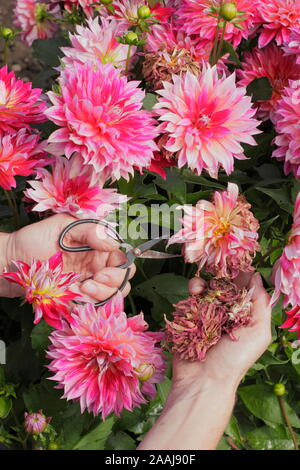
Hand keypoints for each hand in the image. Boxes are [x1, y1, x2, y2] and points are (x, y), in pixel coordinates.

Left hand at [1, 214, 134, 299]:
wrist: (11, 260)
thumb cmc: (35, 239)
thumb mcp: (63, 225)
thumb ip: (90, 230)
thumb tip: (113, 243)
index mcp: (98, 248)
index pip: (123, 259)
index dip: (120, 268)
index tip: (102, 272)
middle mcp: (97, 266)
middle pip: (122, 281)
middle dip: (112, 285)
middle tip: (90, 283)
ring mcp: (88, 284)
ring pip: (112, 297)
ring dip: (100, 296)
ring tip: (80, 290)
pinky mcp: (76, 299)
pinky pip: (93, 307)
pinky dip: (88, 305)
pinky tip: (73, 296)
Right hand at [172, 272, 271, 391]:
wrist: (204, 380)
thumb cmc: (235, 359)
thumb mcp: (258, 332)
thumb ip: (260, 303)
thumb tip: (256, 276)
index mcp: (245, 314)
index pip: (244, 287)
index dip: (241, 272)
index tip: (237, 259)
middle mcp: (226, 311)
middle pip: (224, 284)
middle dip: (222, 273)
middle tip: (218, 263)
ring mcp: (207, 312)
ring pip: (207, 287)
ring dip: (205, 281)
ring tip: (202, 285)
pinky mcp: (190, 315)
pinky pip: (191, 296)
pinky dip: (193, 289)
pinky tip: (194, 292)